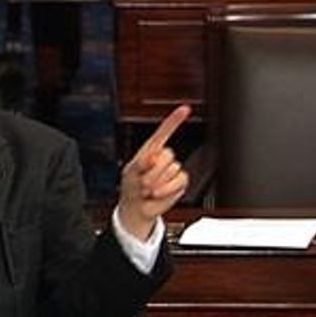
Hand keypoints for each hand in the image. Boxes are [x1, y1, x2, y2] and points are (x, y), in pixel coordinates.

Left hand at [118, 105, 190, 239]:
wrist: (137, 207)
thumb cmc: (131, 187)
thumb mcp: (130, 173)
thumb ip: (140, 163)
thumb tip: (153, 157)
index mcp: (151, 150)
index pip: (164, 132)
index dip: (175, 120)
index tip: (185, 109)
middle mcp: (164, 158)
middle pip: (167, 154)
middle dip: (153, 170)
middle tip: (143, 181)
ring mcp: (173, 170)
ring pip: (172, 169)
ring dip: (157, 182)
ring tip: (148, 188)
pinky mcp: (180, 182)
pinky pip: (179, 181)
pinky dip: (167, 189)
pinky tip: (157, 193)